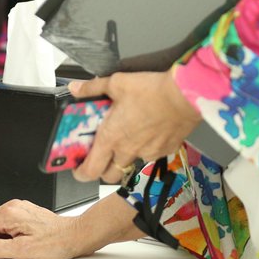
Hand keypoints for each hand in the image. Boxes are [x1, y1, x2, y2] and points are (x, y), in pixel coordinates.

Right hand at [0, 199, 91, 258]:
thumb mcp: (22, 252)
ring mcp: (17, 208)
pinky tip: (14, 244)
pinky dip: (0, 235)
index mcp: (8, 215)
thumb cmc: (56, 243)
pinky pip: (3, 224)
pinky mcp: (23, 213)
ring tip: (15, 249)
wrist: (76, 235)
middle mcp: (11, 207)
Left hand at [69, 70, 201, 182]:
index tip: (78, 168)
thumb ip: (93, 88)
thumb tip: (75, 88)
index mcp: (111, 137)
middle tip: (102, 155)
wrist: (183, 96)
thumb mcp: (116, 83)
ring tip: (130, 137)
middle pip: (110, 175)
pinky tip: (149, 132)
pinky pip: (151, 155)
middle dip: (103, 169)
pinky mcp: (165, 150)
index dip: (81, 173)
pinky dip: (147, 148)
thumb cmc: (151, 90)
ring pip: (131, 164)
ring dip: (126, 156)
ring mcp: (147, 153)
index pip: (90, 170)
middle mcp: (128, 150)